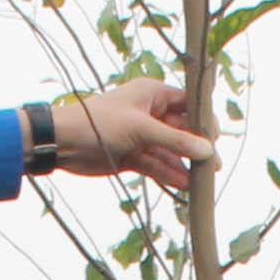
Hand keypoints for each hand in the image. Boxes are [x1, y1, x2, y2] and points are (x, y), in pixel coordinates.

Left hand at [47, 78, 213, 194]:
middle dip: (196, 148)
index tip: (216, 138)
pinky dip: (169, 174)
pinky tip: (184, 185)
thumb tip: (208, 151)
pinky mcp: (134, 156)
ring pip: (170, 151)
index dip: (204, 120)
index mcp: (153, 94)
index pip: (189, 103)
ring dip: (184, 165)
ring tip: (201, 182)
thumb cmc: (100, 123)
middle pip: (183, 130)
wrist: (64, 143)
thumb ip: (176, 141)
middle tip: (213, 166)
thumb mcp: (142, 129)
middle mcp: (151, 113)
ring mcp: (142, 136)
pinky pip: (157, 165)